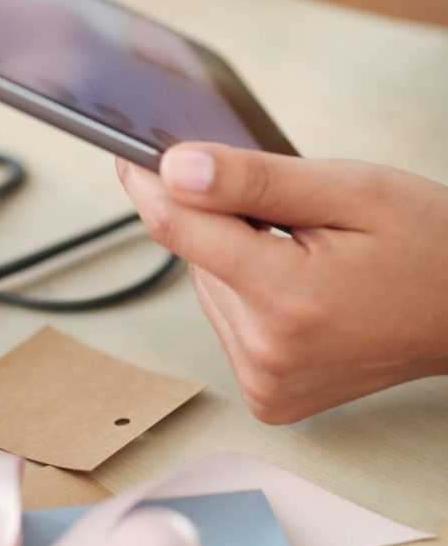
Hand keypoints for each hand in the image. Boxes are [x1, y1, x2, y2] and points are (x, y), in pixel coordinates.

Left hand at [117, 145, 447, 421]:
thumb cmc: (428, 245)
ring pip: (208, 286)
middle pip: (194, 256)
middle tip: (289, 214)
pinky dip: (249, 294)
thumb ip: (252, 181)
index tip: (127, 149)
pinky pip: (228, 320)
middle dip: (223, 221)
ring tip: (306, 253)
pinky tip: (299, 288)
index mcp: (286, 298)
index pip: (177, 227)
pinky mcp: (270, 396)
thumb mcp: (347, 189)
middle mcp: (268, 352)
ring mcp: (268, 382)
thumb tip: (174, 170)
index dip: (148, 180)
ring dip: (237, 259)